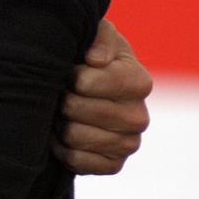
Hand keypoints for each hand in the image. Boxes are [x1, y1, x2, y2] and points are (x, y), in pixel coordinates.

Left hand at [54, 18, 151, 174]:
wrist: (83, 89)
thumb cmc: (89, 56)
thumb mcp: (96, 33)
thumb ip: (99, 36)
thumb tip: (96, 60)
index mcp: (139, 81)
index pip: (87, 83)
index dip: (69, 77)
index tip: (70, 71)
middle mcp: (139, 116)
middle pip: (75, 109)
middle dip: (60, 99)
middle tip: (61, 93)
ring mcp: (129, 144)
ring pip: (74, 136)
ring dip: (58, 123)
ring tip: (61, 111)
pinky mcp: (114, 165)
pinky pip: (77, 161)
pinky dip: (62, 149)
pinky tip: (63, 135)